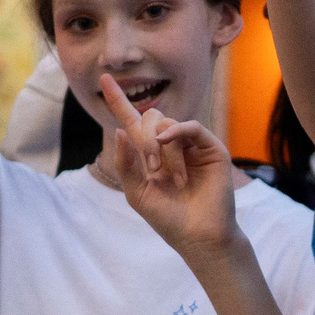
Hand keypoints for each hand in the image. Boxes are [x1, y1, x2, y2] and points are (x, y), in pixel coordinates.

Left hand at [100, 74, 241, 257]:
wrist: (198, 235)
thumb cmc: (168, 218)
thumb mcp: (136, 193)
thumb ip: (125, 162)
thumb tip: (119, 130)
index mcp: (150, 154)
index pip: (131, 121)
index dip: (117, 100)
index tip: (103, 79)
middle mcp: (171, 145)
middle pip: (150, 118)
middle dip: (145, 141)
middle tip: (153, 169)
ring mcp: (192, 145)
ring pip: (168, 124)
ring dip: (162, 149)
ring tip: (172, 177)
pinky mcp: (212, 148)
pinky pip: (191, 127)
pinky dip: (177, 131)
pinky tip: (168, 142)